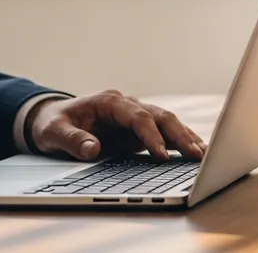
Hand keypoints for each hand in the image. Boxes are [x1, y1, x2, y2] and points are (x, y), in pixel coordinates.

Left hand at [27, 91, 206, 161]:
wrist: (54, 119)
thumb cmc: (54, 123)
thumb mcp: (53, 132)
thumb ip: (71, 140)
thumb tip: (92, 149)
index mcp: (110, 102)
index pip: (138, 116)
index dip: (151, 135)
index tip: (161, 155)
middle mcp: (129, 106)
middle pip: (161, 116)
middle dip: (180, 135)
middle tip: (196, 154)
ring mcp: (137, 117)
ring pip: (169, 123)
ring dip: (186, 138)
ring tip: (204, 155)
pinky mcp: (140, 130)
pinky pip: (166, 133)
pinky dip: (181, 141)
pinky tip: (196, 152)